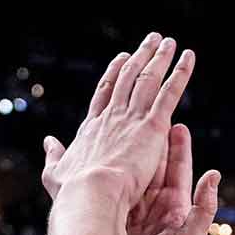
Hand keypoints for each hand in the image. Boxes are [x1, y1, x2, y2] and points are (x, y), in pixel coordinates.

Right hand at [42, 33, 194, 205]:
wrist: (92, 194)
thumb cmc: (74, 192)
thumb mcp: (54, 173)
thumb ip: (53, 155)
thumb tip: (47, 141)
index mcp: (92, 127)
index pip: (105, 92)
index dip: (115, 73)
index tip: (122, 58)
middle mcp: (111, 116)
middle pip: (128, 78)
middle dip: (140, 56)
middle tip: (151, 40)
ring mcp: (131, 118)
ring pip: (148, 80)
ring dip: (159, 58)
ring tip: (167, 42)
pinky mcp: (152, 126)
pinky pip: (169, 93)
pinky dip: (180, 73)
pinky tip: (187, 57)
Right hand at [119, 123, 220, 234]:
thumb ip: (203, 208)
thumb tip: (214, 175)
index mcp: (175, 207)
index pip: (177, 170)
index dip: (177, 147)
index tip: (177, 124)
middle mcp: (155, 206)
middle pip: (154, 166)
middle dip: (153, 142)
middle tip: (151, 117)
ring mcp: (135, 211)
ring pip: (134, 175)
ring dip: (131, 155)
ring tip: (127, 131)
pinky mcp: (117, 219)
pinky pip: (115, 192)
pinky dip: (110, 177)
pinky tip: (104, 160)